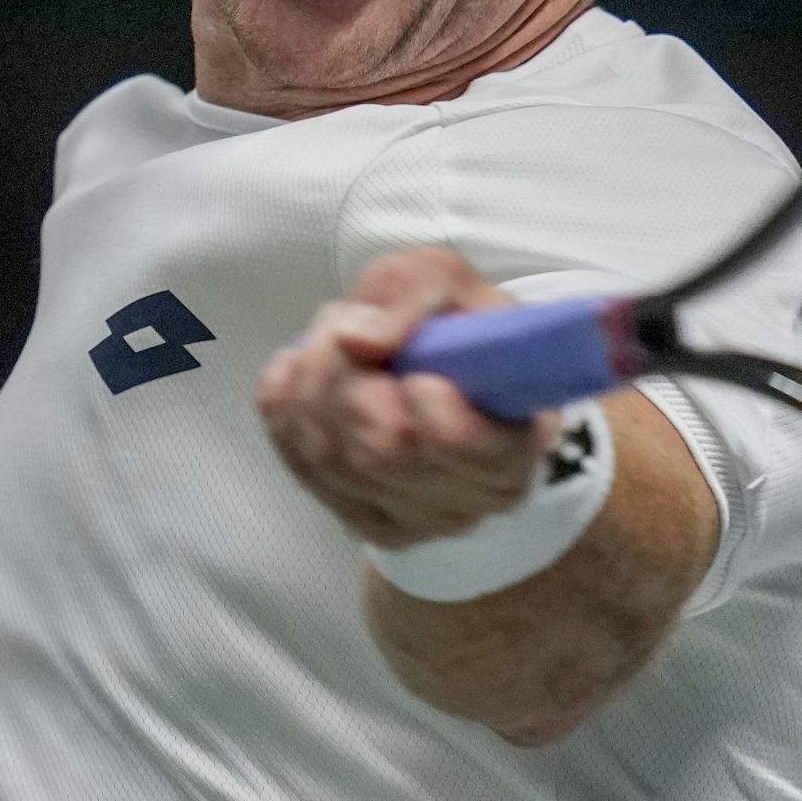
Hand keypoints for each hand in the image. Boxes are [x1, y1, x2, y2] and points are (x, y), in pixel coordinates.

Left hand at [259, 247, 562, 548]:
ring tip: (331, 340)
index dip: (430, 406)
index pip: (464, 447)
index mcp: (513, 444)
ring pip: (331, 458)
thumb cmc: (451, 327)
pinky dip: (288, 406)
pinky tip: (305, 374)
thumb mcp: (449, 282)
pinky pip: (298, 460)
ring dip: (314, 381)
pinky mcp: (356, 515)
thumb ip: (415, 295)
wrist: (428, 363)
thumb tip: (357, 339)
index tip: (420, 373)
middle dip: (348, 372)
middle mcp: (467, 500)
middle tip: (349, 325)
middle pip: (381, 452)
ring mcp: (409, 518)